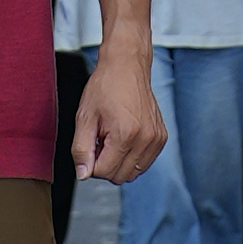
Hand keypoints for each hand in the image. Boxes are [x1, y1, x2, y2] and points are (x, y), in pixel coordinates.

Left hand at [74, 50, 164, 188]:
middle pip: (120, 176)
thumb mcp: (84, 117)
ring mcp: (156, 139)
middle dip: (106, 164)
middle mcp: (145, 139)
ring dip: (119, 162)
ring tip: (113, 138)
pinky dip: (132, 157)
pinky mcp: (161, 138)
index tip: (91, 144)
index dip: (92, 163)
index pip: (104, 172)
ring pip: (133, 173)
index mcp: (126, 134)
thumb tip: (83, 175)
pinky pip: (144, 162)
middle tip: (100, 141)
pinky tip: (124, 138)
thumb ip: (81, 150)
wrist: (127, 66)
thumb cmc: (105, 87)